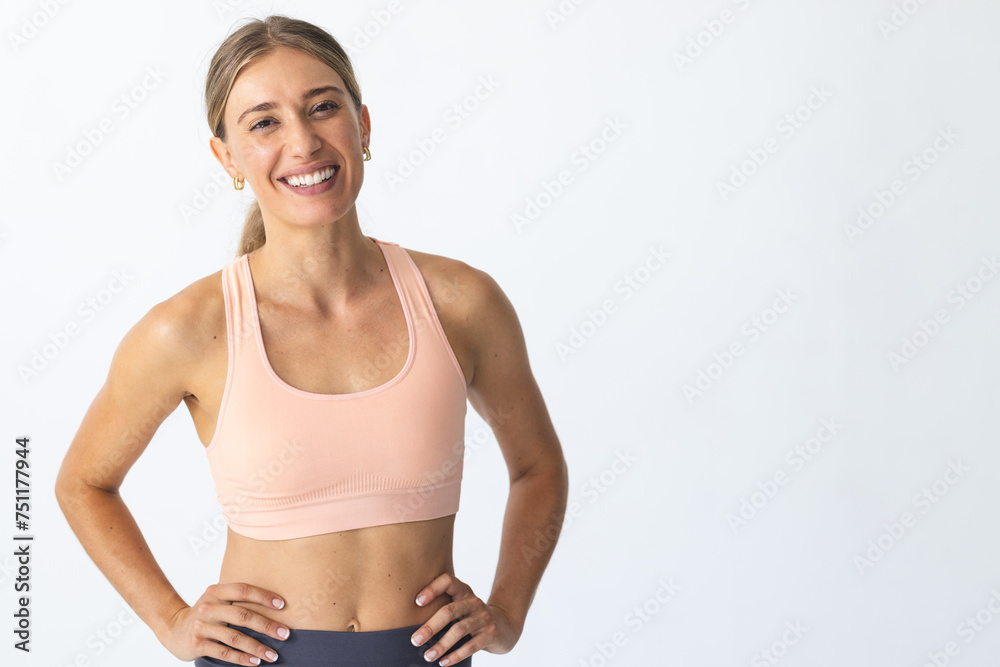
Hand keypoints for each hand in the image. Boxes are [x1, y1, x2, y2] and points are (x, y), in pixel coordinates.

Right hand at [157, 583, 290, 664]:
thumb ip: (238, 600)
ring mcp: (201, 626)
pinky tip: (255, 662)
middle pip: (243, 616)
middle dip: (267, 626)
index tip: (283, 605)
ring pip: (235, 637)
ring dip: (257, 647)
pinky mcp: (197, 644)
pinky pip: (224, 652)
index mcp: (216, 591)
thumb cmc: (207, 614)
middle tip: (285, 634)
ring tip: (273, 655)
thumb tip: (275, 607)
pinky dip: (242, 658)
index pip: (243, 590)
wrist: (174, 629)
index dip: (263, 596)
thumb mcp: (217, 600)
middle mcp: (208, 606)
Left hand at [409, 573, 518, 664]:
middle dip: (430, 627)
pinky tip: (443, 662)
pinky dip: (455, 655)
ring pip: (459, 630)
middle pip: (449, 611)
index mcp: (464, 591)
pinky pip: (470, 646)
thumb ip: (445, 610)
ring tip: (428, 655)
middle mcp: (473, 602)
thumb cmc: (473, 617)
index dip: (432, 588)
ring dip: (441, 645)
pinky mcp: (490, 634)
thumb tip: (415, 629)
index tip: (417, 602)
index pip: (448, 581)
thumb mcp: (461, 606)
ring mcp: (483, 618)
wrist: (505, 626)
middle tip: (415, 640)